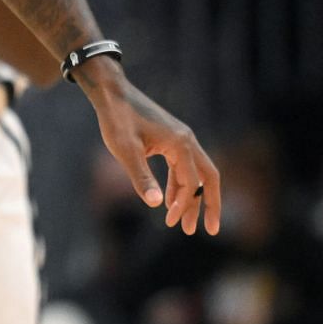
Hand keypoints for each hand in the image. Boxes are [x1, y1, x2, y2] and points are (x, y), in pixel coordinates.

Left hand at [77, 63, 220, 234]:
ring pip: (196, 173)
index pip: (192, 182)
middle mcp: (187, 140)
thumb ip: (142, 177)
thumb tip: (157, 205)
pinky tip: (169, 201)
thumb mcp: (126, 150)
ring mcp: (181, 139)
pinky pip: (182, 167)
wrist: (112, 93)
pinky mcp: (171, 139)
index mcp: (181, 144)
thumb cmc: (117, 119)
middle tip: (210, 231)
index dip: (183, 205)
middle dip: (210, 204)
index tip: (168, 223)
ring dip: (192, 198)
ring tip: (186, 224)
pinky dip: (179, 185)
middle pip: (209, 177)